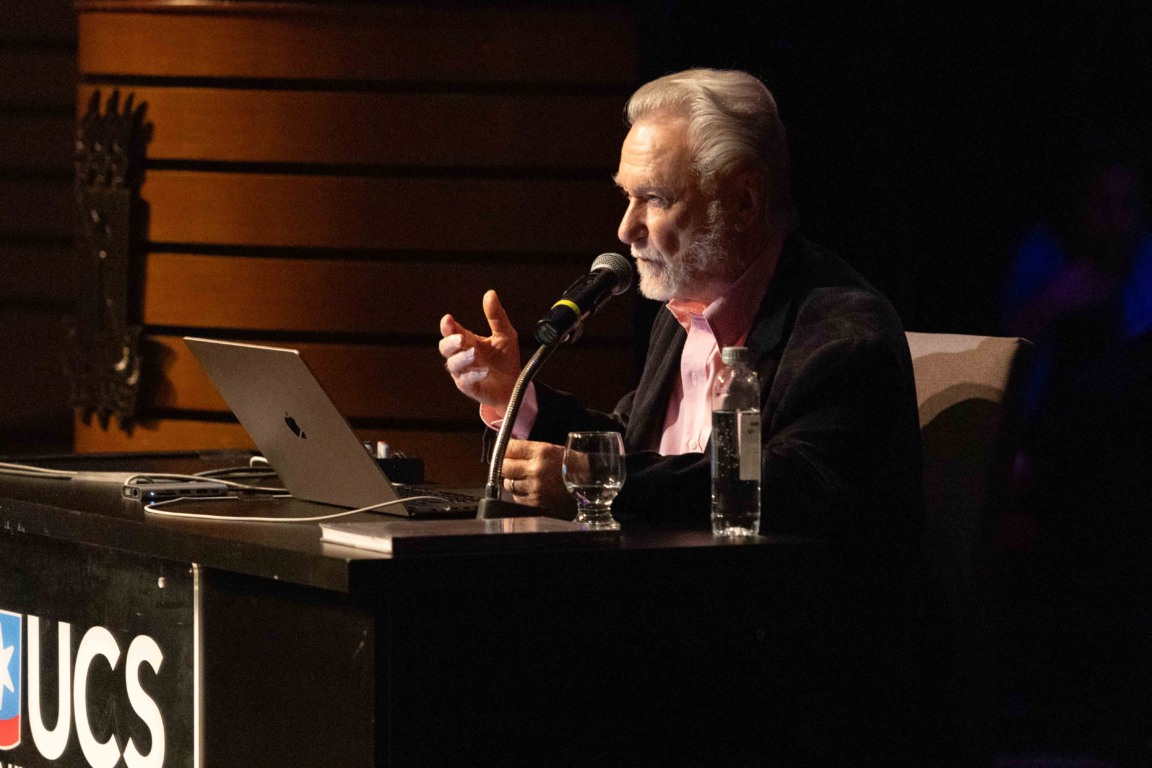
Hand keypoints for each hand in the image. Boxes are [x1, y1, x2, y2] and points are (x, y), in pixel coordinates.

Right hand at [438, 290, 520, 410]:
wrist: (516, 384)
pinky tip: (483, 370)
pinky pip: (465, 381)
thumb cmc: (506, 359)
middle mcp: (462, 356)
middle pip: (445, 348)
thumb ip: (496, 316)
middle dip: (450, 342)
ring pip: (452, 364)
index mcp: (467, 341)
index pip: (451, 331)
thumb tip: (490, 293)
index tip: (448, 319)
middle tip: (461, 338)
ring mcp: (464, 372)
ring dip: (461, 358)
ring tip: (474, 353)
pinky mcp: (470, 387)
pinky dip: (472, 374)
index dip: (447, 326)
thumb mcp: (505, 334)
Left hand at [500, 439, 575, 515]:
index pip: (510, 448)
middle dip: (505, 465)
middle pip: (504, 467)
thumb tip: (510, 450)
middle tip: (509, 465)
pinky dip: (520, 493)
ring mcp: (535, 487)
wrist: (588, 484)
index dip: (505, 450)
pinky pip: (517, 497)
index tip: (506, 451)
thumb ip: (530, 450)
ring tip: (522, 478)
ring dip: (512, 480)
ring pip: (508, 484)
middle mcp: (536, 469)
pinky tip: (529, 489)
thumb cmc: (572, 465)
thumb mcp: (552, 449)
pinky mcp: (536, 502)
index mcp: (541, 452)